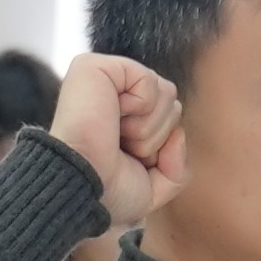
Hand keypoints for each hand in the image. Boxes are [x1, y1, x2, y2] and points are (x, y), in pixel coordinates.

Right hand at [46, 54, 184, 234]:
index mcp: (122, 116)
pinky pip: (148, 80)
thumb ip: (176, 168)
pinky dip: (140, 107)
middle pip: (173, 103)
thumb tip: (178, 134)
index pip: (170, 117)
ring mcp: (103, 77)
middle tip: (120, 147)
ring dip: (148, 127)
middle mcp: (112, 93)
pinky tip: (112, 117)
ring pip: (167, 92)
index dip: (159, 147)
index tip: (126, 161)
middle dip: (155, 136)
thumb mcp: (153, 189)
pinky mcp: (94, 66)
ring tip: (115, 134)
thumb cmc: (107, 193)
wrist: (82, 188)